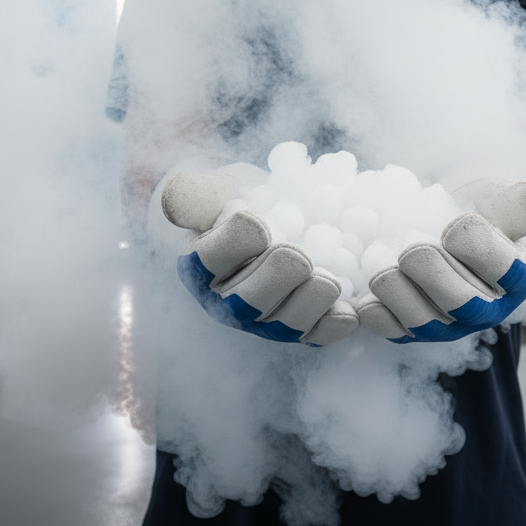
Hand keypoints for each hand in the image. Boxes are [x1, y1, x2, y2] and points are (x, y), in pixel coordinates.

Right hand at [154, 172, 358, 346]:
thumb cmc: (237, 201)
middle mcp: (228, 301)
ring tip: (327, 280)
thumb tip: (174, 200)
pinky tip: (350, 310)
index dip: (234, 244)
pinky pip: (316, 335)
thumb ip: (195, 194)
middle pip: (247, 303)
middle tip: (296, 253)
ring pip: (284, 325)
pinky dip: (334, 325)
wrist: (269, 214)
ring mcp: (265, 319)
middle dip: (274, 279)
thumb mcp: (214, 189)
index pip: (210, 260)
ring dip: (309, 304)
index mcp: (200, 266)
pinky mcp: (300, 326)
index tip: (255, 219)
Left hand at [356, 180, 525, 342]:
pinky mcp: (411, 329)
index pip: (505, 270)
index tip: (454, 225)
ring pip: (425, 323)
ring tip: (382, 270)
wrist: (440, 222)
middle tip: (412, 250)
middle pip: (463, 304)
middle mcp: (485, 309)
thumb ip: (515, 202)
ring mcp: (447, 324)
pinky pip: (393, 332)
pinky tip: (364, 298)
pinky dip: (376, 318)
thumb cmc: (475, 211)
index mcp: (517, 277)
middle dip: (435, 278)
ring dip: (400, 298)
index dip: (478, 250)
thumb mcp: (498, 200)